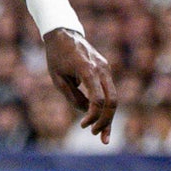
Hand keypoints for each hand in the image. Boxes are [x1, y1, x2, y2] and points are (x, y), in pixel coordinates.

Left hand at [43, 29, 117, 143]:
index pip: (97, 99)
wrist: (63, 33)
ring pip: (114, 97)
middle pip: (112, 100)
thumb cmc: (56, 56)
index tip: (83, 125)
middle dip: (106, 120)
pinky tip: (103, 120)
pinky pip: (109, 90)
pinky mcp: (105, 69)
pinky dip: (107, 106)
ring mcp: (106, 68)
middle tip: (96, 135)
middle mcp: (101, 69)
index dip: (92, 116)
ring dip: (109, 117)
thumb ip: (73, 96)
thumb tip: (86, 112)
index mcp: (87, 70)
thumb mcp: (58, 78)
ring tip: (103, 136)